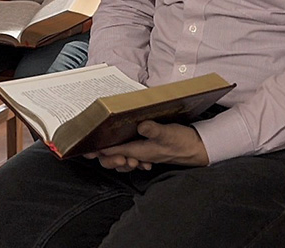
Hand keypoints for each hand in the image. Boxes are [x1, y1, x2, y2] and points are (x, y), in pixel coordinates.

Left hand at [86, 122, 209, 171]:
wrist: (198, 149)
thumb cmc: (183, 142)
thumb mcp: (169, 133)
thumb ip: (154, 130)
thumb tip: (141, 125)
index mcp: (140, 150)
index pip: (114, 152)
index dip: (98, 150)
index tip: (85, 148)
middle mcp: (139, 154)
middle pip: (114, 159)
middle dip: (103, 155)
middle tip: (95, 147)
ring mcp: (144, 154)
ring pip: (122, 159)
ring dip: (114, 155)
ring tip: (107, 148)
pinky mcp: (149, 152)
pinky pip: (132, 157)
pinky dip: (125, 155)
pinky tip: (125, 150)